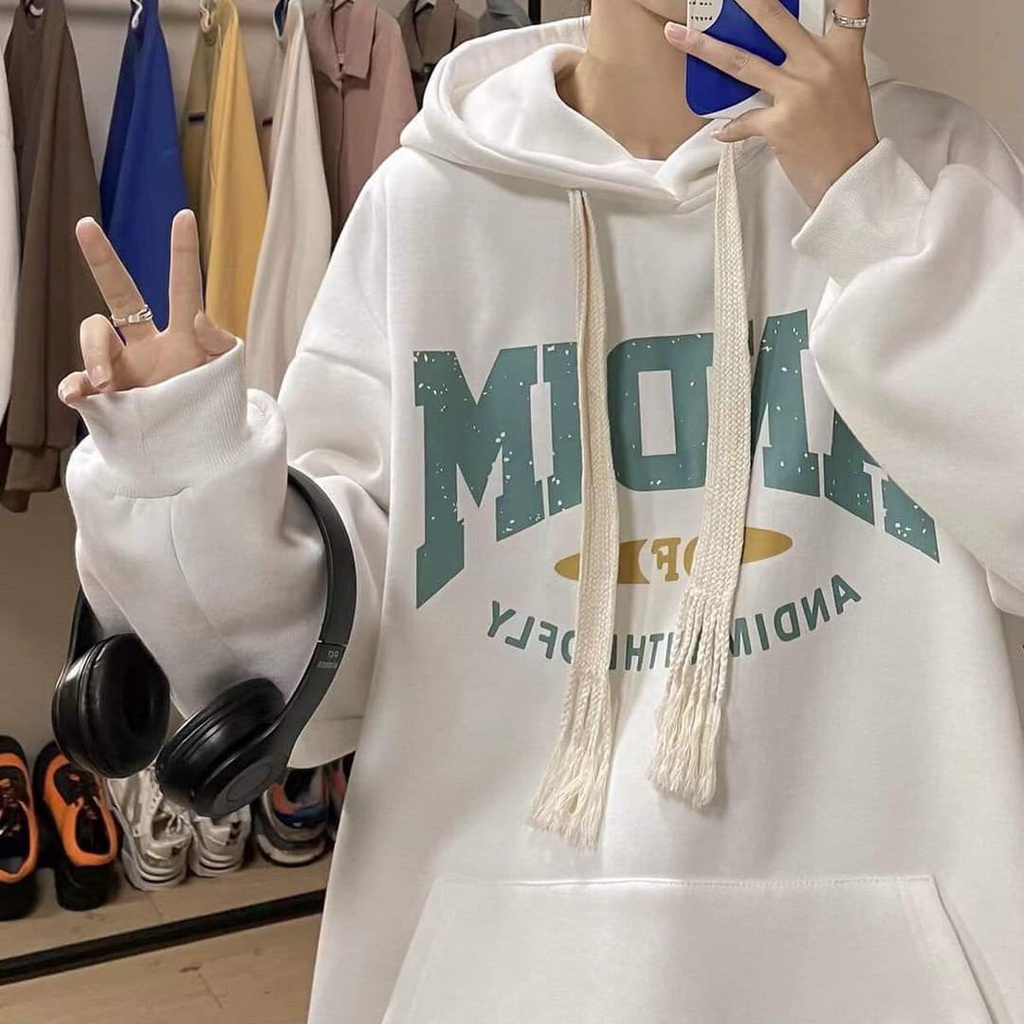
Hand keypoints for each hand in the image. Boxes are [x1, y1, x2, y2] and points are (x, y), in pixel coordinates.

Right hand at [58, 210, 234, 405]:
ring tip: (105, 381)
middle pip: (120, 294)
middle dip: (102, 260)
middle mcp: (148, 346)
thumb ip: (219, 345)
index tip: (184, 216)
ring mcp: (123, 369)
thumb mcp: (225, 377)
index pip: (184, 289)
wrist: (195, 456)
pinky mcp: (105, 398)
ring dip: (94, 352)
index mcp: (183, 337)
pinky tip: (78, 394)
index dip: (183, 255)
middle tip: (85, 225)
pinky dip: (74, 388)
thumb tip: (200, 318)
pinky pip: (78, 385)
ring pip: (94, 335)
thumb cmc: (211, 410)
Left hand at [665, 0, 878, 208]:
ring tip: (679, 36)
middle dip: (747, 1)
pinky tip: (720, 132)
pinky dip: (730, 128)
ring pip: (741, 62)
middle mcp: (819, 65)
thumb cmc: (848, 136)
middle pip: (774, 19)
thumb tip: (789, 52)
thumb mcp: (848, 85)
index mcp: (842, 52)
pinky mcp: (779, 123)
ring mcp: (797, 92)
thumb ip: (823, 60)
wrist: (851, 177)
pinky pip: (742, 121)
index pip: (848, 3)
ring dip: (704, 47)